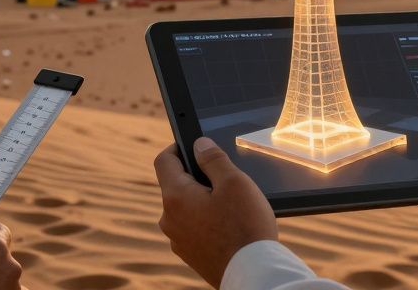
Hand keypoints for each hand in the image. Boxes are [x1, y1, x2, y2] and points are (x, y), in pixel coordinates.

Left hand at [155, 137, 277, 287]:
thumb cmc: (245, 226)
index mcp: (175, 197)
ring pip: (186, 208)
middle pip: (176, 185)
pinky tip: (230, 225)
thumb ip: (213, 158)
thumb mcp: (234, 182)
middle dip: (197, 177)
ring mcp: (179, 240)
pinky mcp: (191, 255)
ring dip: (202, 201)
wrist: (253, 273)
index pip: (164, 160)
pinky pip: (194, 228)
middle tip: (224, 177)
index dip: (177, 147)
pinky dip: (207, 221)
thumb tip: (199, 144)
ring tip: (232, 205)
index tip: (194, 145)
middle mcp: (170, 219)